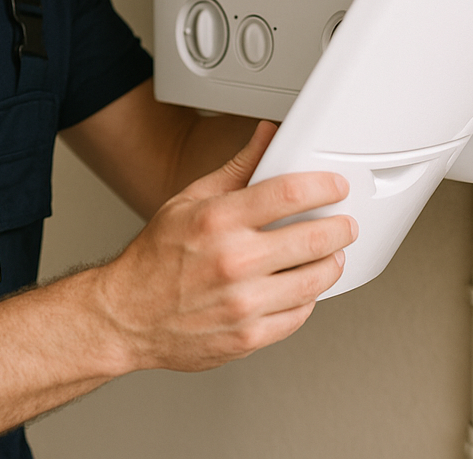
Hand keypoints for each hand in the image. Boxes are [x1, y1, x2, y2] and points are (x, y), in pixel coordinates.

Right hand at [94, 121, 355, 372]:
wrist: (128, 315)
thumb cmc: (156, 257)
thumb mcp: (189, 199)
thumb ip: (237, 168)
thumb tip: (266, 137)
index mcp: (218, 220)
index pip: (288, 194)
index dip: (323, 186)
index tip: (335, 187)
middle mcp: (233, 260)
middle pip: (312, 238)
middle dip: (340, 227)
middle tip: (345, 223)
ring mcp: (243, 303)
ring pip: (314, 280)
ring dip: (332, 264)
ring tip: (330, 255)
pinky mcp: (248, 336)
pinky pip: (299, 316)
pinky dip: (308, 299)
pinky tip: (302, 286)